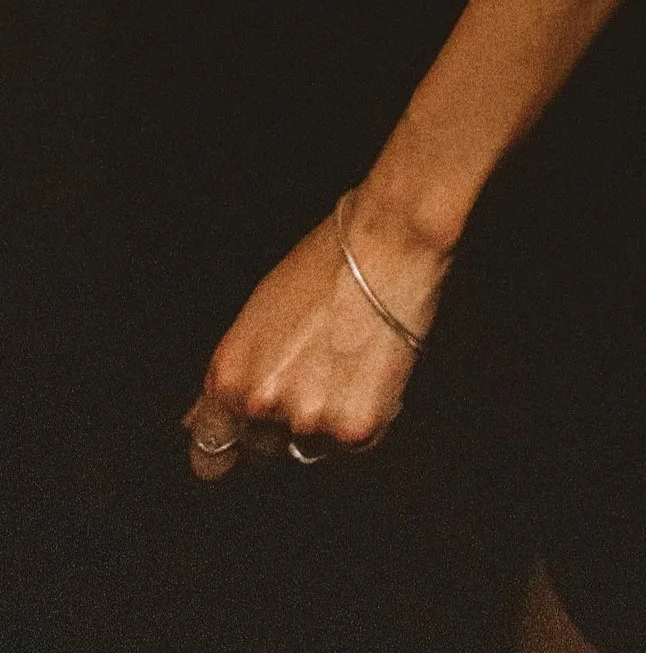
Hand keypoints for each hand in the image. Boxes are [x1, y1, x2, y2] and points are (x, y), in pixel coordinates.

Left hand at [182, 196, 450, 481]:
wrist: (387, 245)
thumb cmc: (324, 265)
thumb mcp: (256, 318)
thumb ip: (235, 374)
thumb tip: (205, 418)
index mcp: (228, 378)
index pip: (209, 453)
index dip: (227, 448)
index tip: (240, 443)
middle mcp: (261, 406)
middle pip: (263, 450)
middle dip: (281, 426)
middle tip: (312, 378)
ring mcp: (309, 421)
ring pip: (312, 447)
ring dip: (326, 421)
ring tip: (346, 365)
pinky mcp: (357, 429)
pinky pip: (353, 444)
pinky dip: (363, 417)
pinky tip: (371, 372)